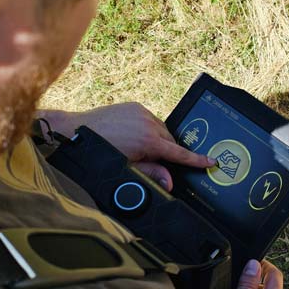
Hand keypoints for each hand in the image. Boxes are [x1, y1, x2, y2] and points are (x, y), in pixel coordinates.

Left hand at [38, 103, 215, 190]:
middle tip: (157, 162)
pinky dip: (149, 128)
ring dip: (159, 139)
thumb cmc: (100, 152)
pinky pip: (150, 119)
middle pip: (171, 141)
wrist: (76, 130)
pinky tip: (136, 136)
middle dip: (169, 152)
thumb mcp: (127, 168)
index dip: (196, 160)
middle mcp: (150, 123)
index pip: (179, 153)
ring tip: (142, 149)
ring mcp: (142, 112)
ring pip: (161, 129)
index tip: (211, 162)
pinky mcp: (135, 106)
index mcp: (149, 141)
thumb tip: (171, 182)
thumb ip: (152, 173)